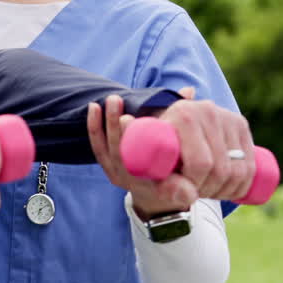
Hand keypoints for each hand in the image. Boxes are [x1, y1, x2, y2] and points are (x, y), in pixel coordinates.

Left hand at [87, 93, 198, 217]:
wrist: (159, 192)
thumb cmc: (178, 166)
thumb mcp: (187, 155)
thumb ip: (186, 121)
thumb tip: (189, 90)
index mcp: (160, 179)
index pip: (149, 161)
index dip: (139, 141)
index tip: (130, 120)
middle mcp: (138, 180)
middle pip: (124, 155)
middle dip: (119, 132)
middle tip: (123, 114)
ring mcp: (122, 175)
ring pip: (110, 150)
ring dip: (109, 124)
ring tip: (113, 100)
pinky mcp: (110, 169)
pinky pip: (98, 149)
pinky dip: (95, 127)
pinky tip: (94, 107)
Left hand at [155, 90, 255, 200]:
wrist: (163, 140)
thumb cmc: (152, 160)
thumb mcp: (150, 175)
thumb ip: (164, 187)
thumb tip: (188, 196)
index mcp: (182, 115)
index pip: (201, 163)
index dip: (195, 184)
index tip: (183, 189)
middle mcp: (206, 110)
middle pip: (221, 169)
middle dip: (208, 189)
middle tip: (193, 191)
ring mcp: (226, 116)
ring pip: (239, 171)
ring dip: (225, 190)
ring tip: (205, 190)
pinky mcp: (240, 125)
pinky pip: (251, 166)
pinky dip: (242, 185)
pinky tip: (227, 189)